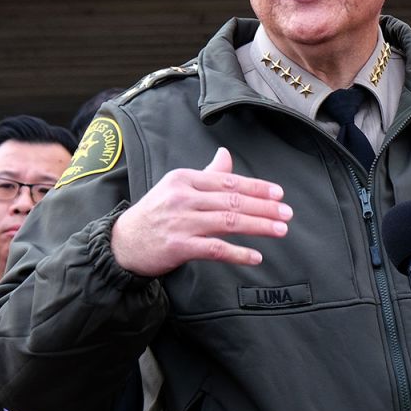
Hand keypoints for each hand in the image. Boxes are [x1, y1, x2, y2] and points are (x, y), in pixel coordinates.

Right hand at [111, 148, 291, 276]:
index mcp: (184, 179)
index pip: (228, 181)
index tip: (279, 193)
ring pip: (228, 222)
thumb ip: (206, 174)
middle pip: (232, 200)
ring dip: (259, 226)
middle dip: (264, 206)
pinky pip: (215, 249)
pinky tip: (256, 256)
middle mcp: (183, 198)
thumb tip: (226, 154)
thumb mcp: (177, 187)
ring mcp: (180, 222)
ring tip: (281, 230)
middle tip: (288, 212)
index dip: (257, 187)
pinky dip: (238, 253)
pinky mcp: (178, 246)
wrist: (122, 243)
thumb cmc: (155, 213)